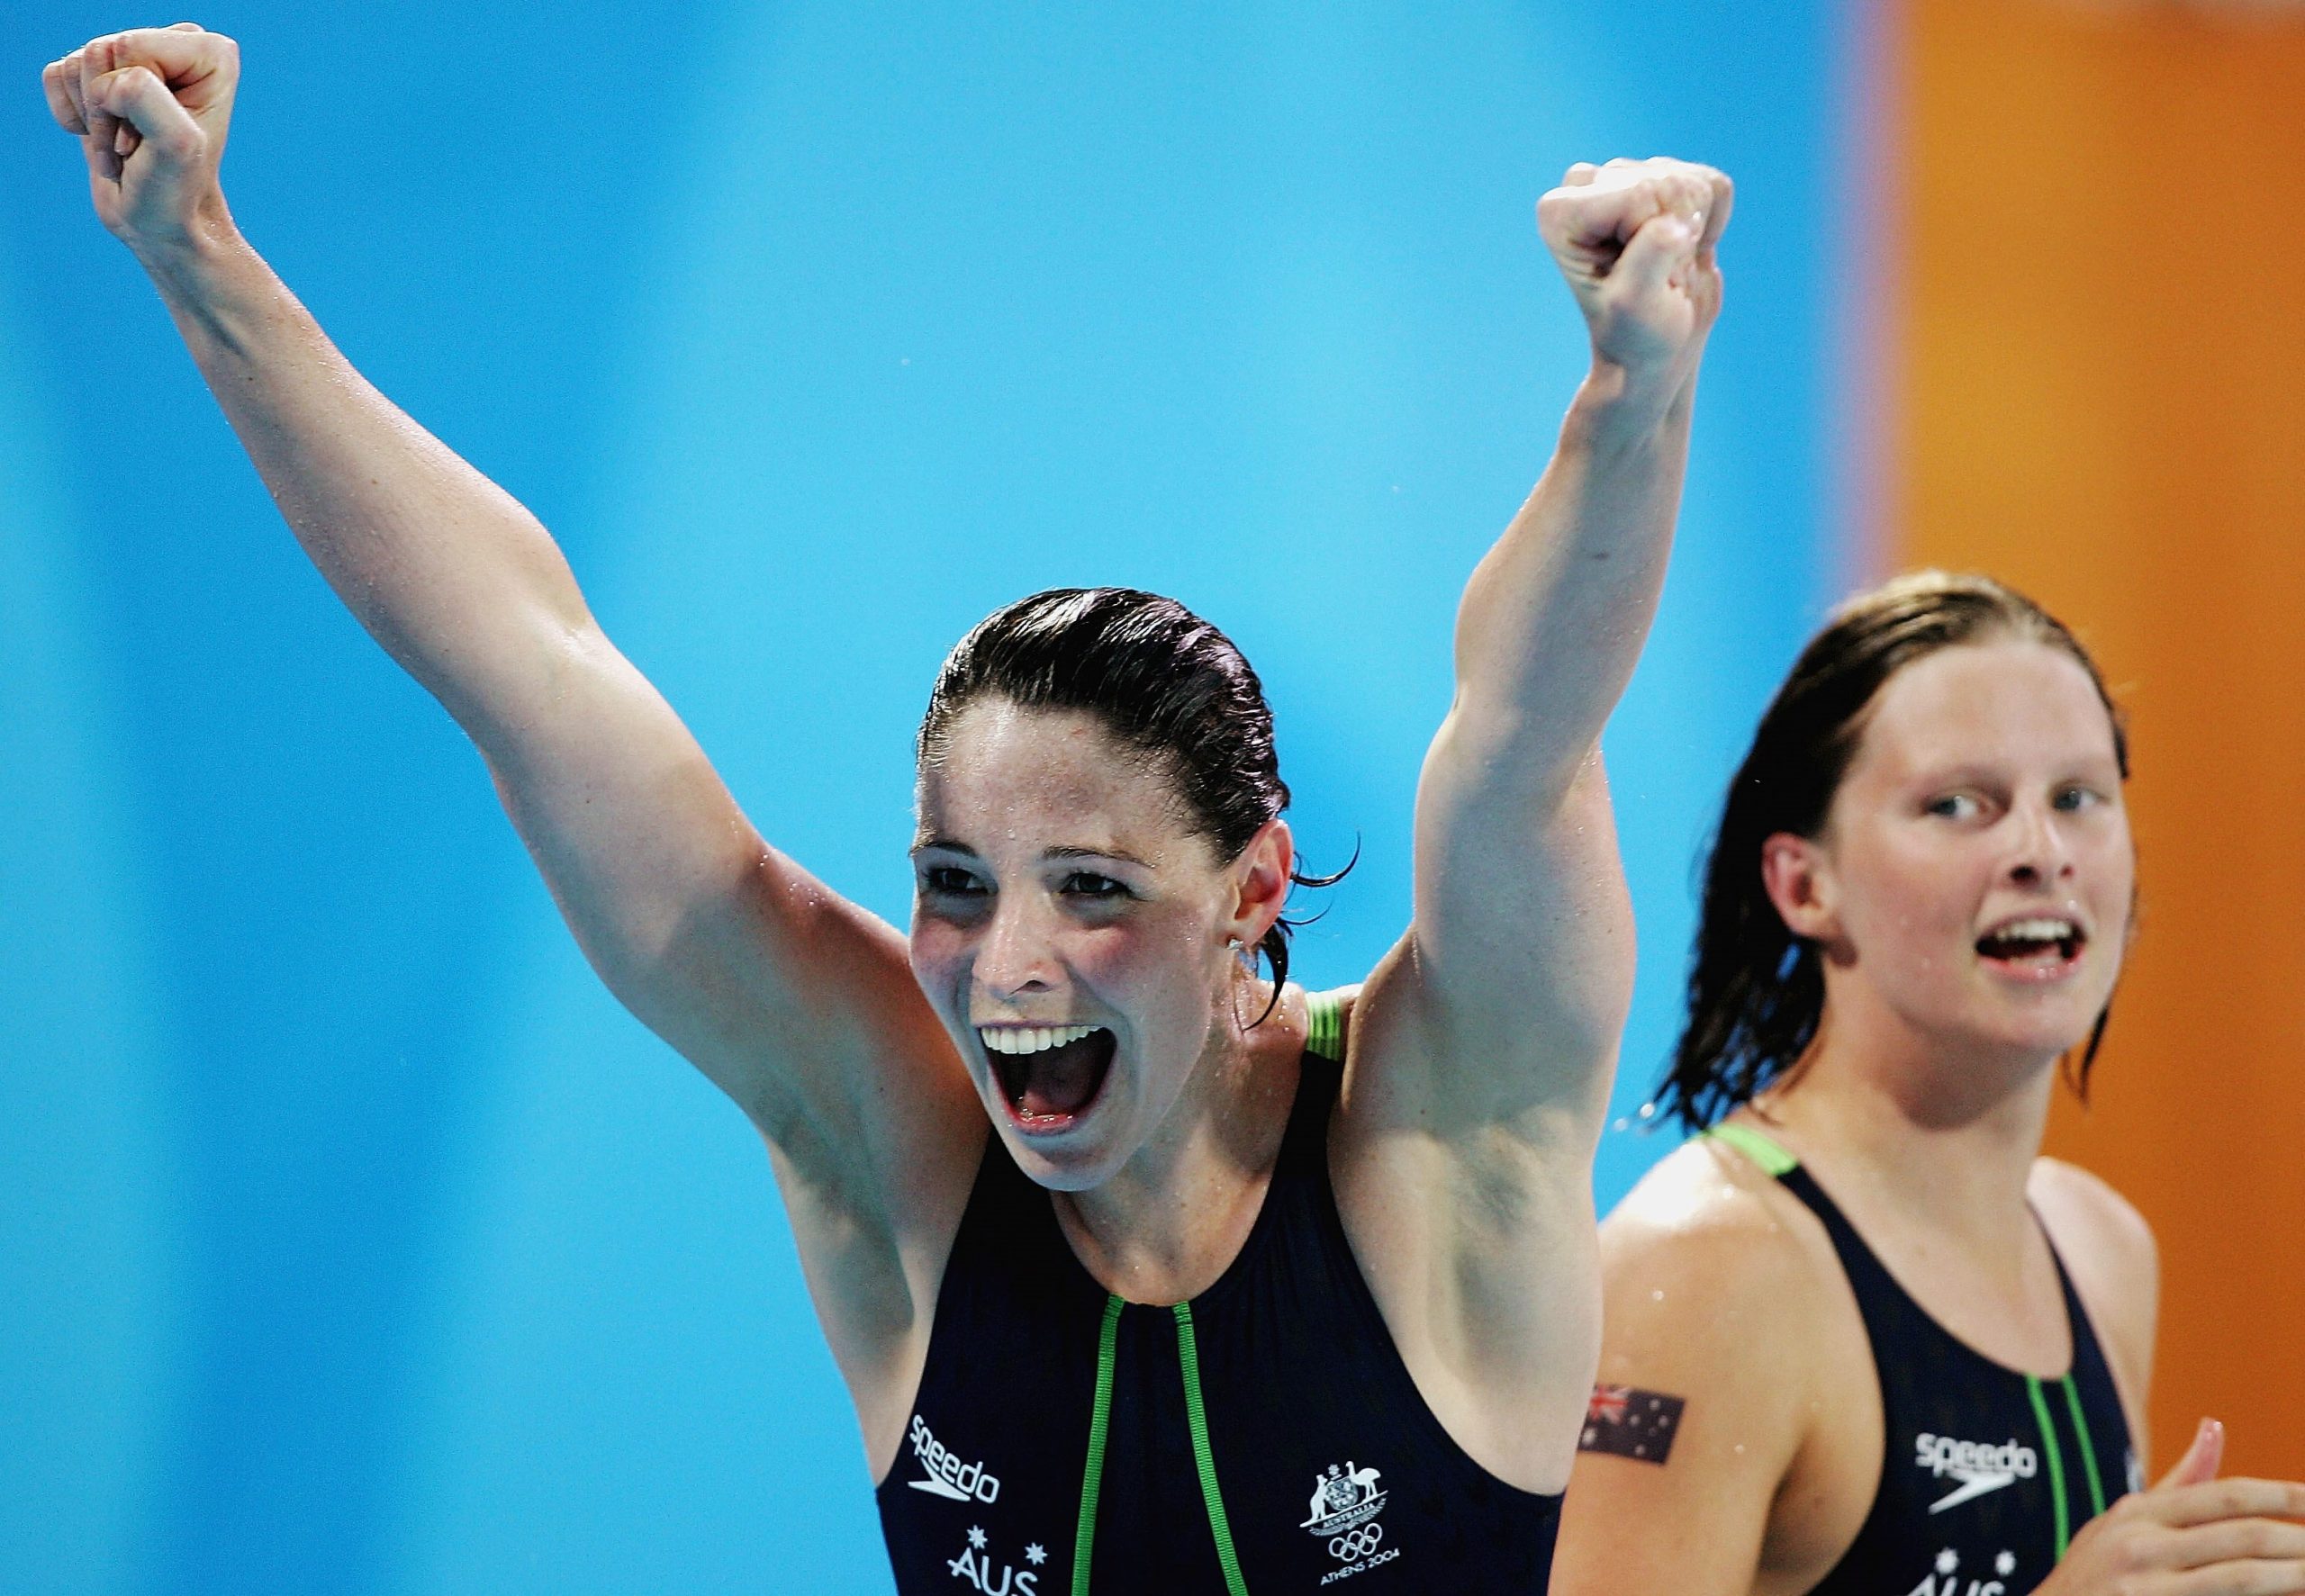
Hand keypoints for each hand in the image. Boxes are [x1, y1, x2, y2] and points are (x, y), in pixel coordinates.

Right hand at [41, 23, 239, 254]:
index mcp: (210, 53)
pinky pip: (56, 74)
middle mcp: (177, 44)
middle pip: (101, 50)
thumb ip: (146, 98)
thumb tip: (110, 81)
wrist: (158, 220)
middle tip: (136, 144)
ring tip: (124, 145)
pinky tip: (103, 138)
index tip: (153, 137)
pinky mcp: (99, 75)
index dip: (130, 97)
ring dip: (92, 117)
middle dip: (108, 108)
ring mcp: (135, 58)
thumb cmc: (174, 188)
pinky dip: (71, 115)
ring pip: (77, 64)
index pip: (132, 47)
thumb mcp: (175, 145)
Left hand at [1536, 156, 1731, 387]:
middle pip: (1669, 184)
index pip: (1640, 194)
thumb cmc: (1636, 332)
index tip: (1640, 276)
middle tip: (1658, 276)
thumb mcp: (1636, 304)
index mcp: (1560, 211)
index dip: (1657, 239)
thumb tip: (1679, 223)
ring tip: (1668, 265)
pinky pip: (1714, 184)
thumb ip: (1652, 255)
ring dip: (1694, 232)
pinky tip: (1685, 249)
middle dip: (1677, 236)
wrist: (1657, 345)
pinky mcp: (1662, 177)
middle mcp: (1586, 185)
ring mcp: (1626, 177)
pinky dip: (1712, 223)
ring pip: (1694, 184)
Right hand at [2033, 1420, 2304, 1594]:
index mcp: (2137, 1512)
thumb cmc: (2093, 1575)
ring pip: (2241, 1578)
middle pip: (2241, 1536)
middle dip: (2297, 1540)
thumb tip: (2216, 1425)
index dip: (2280, 1496)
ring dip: (2291, 1575)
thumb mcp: (2122, 1522)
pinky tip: (2284, 1594)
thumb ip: (2178, 1483)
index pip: (2224, 1495)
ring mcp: (2145, 1588)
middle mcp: (2140, 1545)